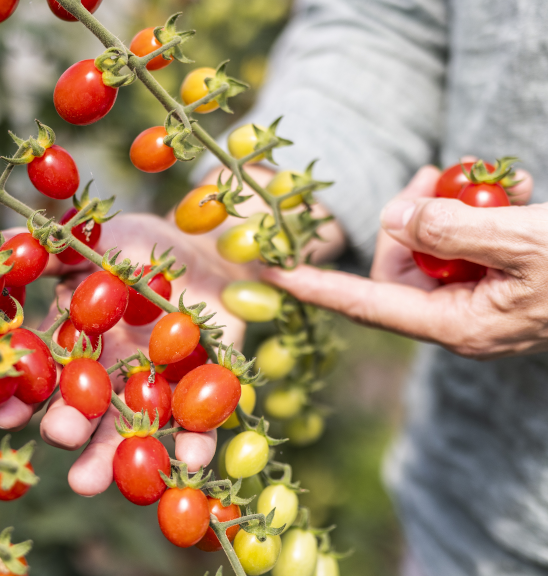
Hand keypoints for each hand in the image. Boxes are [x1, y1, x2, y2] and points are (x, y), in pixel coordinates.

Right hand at [0, 212, 253, 496]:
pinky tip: (188, 463)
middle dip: (68, 429)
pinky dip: (193, 446)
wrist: (205, 247)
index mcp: (79, 345)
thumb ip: (40, 253)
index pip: (44, 377)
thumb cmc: (137, 246)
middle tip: (56, 440)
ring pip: (132, 432)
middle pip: (87, 412)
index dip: (21, 397)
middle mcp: (112, 374)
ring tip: (89, 482)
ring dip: (114, 459)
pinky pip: (197, 427)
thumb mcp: (86, 242)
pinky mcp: (202, 393)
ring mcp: (154, 388)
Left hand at [263, 165, 540, 359]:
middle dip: (409, 217)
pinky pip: (465, 239)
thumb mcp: (528, 242)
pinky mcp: (497, 276)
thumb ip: (456, 230)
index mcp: (458, 325)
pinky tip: (513, 188)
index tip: (272, 273)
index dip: (318, 287)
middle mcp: (460, 316)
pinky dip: (481, 208)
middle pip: (397, 266)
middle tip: (435, 178)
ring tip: (494, 182)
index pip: (368, 305)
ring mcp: (478, 297)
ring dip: (452, 205)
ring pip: (431, 245)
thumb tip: (394, 218)